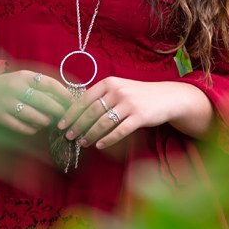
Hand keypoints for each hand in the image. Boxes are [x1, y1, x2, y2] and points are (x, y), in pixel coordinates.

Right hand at [0, 69, 71, 134]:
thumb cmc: (9, 86)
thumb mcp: (23, 79)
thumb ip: (41, 85)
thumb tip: (65, 97)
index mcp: (23, 76)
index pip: (48, 83)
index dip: (63, 93)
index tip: (72, 101)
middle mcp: (15, 88)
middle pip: (42, 101)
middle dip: (57, 110)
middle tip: (64, 116)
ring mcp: (6, 103)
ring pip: (32, 115)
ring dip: (45, 120)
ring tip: (49, 121)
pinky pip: (21, 126)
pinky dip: (32, 129)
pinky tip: (36, 127)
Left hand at [57, 77, 211, 148]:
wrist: (167, 97)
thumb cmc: (139, 95)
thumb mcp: (120, 88)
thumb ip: (102, 96)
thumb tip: (77, 110)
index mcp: (109, 82)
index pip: (85, 99)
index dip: (71, 112)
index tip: (61, 124)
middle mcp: (118, 91)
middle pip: (91, 111)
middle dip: (77, 125)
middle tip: (68, 136)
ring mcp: (129, 104)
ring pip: (103, 122)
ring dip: (90, 134)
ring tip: (82, 142)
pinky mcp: (139, 117)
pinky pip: (119, 131)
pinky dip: (107, 140)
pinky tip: (99, 145)